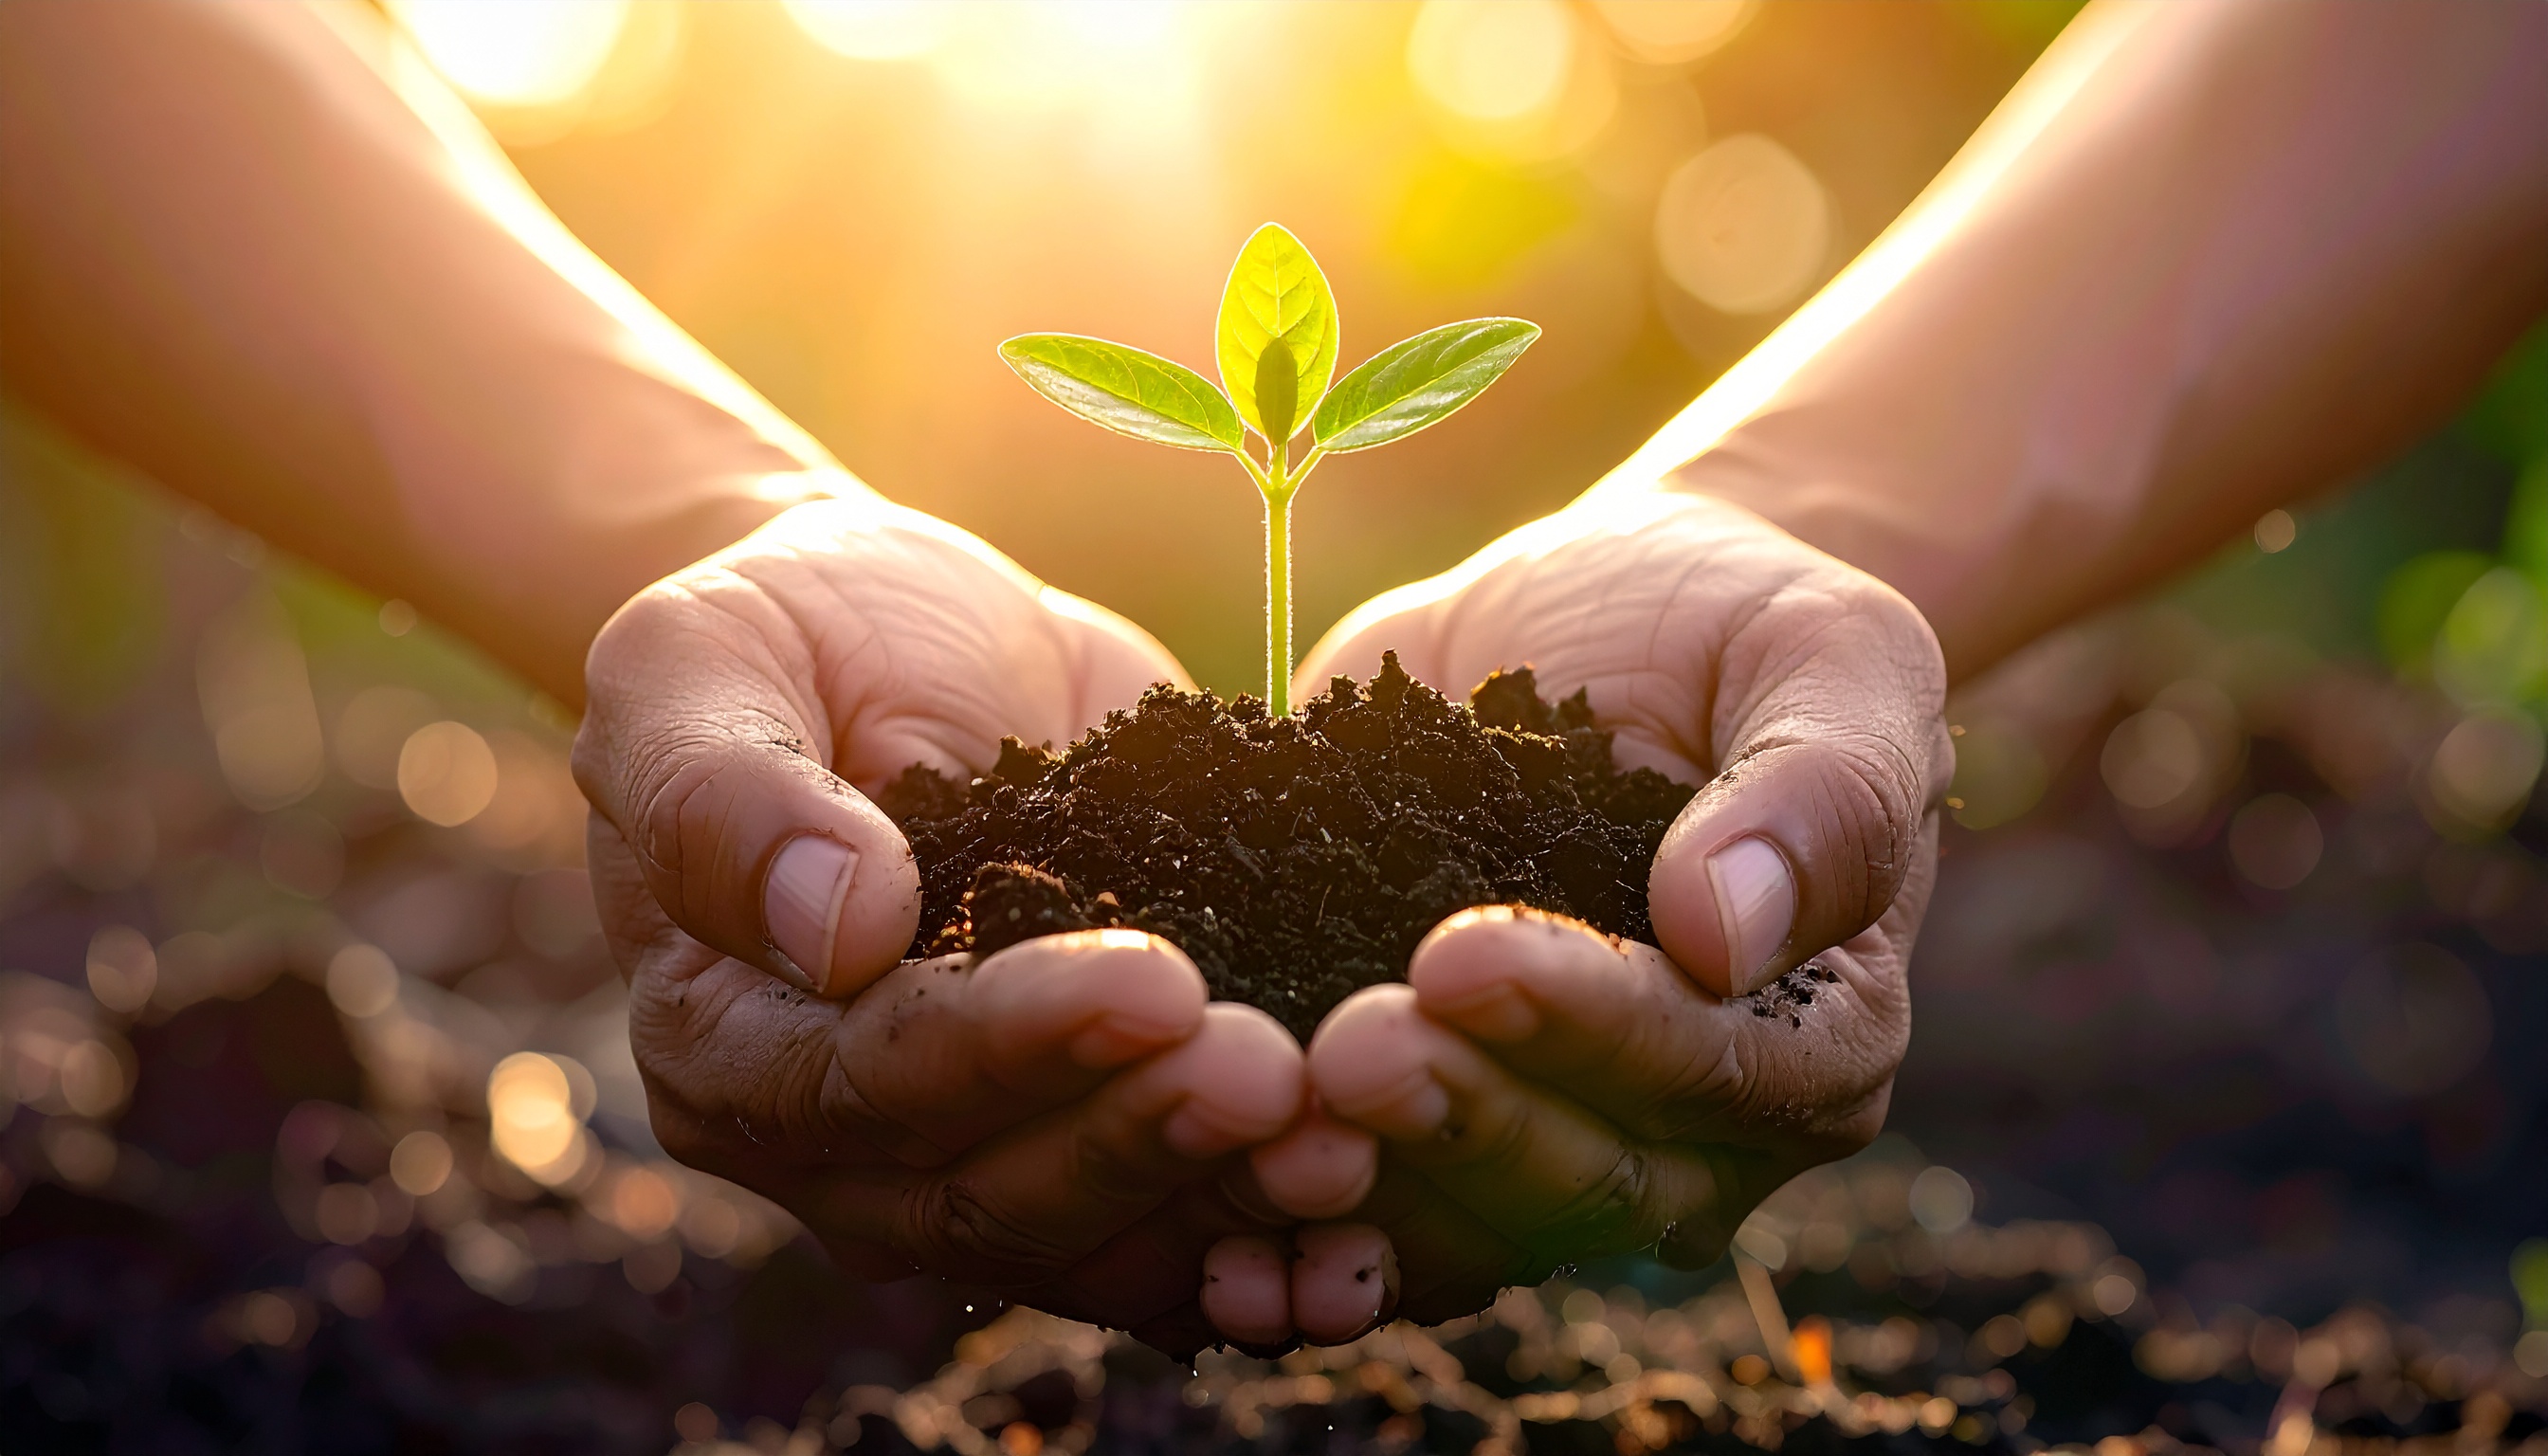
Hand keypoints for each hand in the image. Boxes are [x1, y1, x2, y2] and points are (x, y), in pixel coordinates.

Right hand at [572, 494, 1315, 1351]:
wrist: (898, 630)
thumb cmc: (778, 636)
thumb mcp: (702, 666)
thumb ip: (730, 796)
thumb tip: (837, 926)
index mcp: (731, 1047)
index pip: (872, 1082)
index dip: (1013, 1046)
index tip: (1154, 982)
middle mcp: (849, 1141)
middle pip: (996, 1191)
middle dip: (1146, 1137)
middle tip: (1282, 1074)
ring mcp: (984, 1145)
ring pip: (1102, 1236)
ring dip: (1229, 1204)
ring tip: (1353, 1141)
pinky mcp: (1104, 1113)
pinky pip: (1181, 1219)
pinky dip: (1272, 1230)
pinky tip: (1374, 1213)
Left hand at [1266, 490, 1949, 1322]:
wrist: (1610, 611)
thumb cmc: (1747, 625)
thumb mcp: (1827, 655)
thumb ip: (1818, 792)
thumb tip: (1726, 931)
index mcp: (1813, 1037)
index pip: (1707, 1069)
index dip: (1587, 1026)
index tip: (1460, 956)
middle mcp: (1688, 1124)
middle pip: (1580, 1175)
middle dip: (1456, 1116)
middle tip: (1345, 1047)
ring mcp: (1550, 1128)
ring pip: (1465, 1226)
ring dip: (1360, 1194)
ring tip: (1251, 1124)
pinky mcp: (1429, 1107)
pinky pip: (1365, 1211)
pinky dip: (1290, 1235)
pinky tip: (1207, 1243)